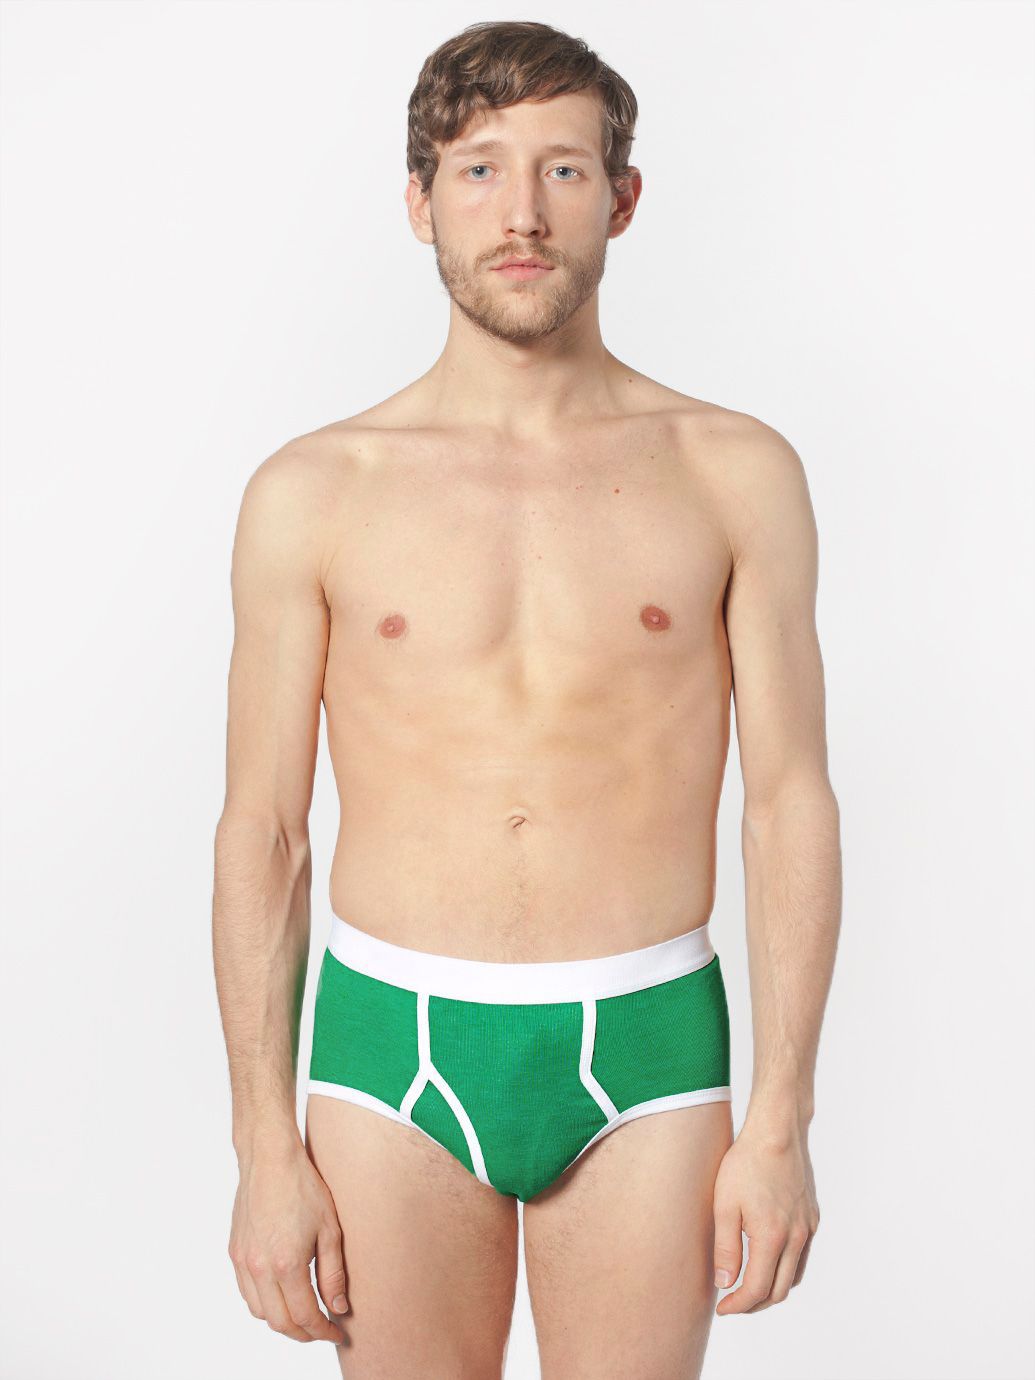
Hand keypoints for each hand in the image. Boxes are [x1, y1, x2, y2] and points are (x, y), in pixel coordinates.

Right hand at [228, 1140, 348, 1342]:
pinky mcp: (234, 1252)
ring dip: (282, 1320)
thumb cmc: (303, 1187)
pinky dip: (264, 1303)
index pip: (304, 1316)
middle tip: (323, 1330)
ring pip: (260, 1311)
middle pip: (279, 1322)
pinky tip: (281, 1295)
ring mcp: (243, 1261)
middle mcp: (259, 1268)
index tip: (337, 1332)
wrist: (269, 1158)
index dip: (323, 1331)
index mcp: (286, 1264)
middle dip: (303, 1333)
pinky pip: (247, 1292)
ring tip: (304, 1314)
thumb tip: (338, 1307)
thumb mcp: (330, 1230)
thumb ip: (333, 1274)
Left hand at [711, 1125, 819, 1314]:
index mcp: (772, 1237)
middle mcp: (796, 1238)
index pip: (757, 1289)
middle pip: (778, 1290)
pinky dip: (785, 1270)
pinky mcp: (813, 1218)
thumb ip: (725, 1248)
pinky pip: (801, 1257)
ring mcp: (808, 1228)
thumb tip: (725, 1284)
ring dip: (771, 1289)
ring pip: (793, 1277)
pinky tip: (768, 1262)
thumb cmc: (745, 1164)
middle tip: (732, 1303)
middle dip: (754, 1304)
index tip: (722, 1309)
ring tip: (747, 1287)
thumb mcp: (724, 1205)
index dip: (738, 1305)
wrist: (776, 1133)